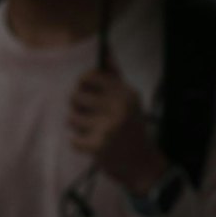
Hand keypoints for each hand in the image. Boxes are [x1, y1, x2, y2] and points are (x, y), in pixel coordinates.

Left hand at [70, 58, 166, 194]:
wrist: (142, 164)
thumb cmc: (132, 128)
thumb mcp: (130, 100)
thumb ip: (115, 77)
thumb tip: (106, 52)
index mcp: (125, 92)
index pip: (90, 77)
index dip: (83, 83)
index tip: (86, 90)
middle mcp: (118, 106)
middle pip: (76, 97)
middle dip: (78, 107)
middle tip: (90, 116)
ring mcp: (108, 126)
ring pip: (72, 118)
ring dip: (79, 127)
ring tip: (95, 132)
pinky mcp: (98, 145)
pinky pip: (73, 140)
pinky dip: (80, 144)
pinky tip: (94, 146)